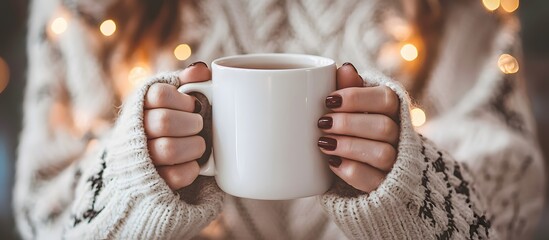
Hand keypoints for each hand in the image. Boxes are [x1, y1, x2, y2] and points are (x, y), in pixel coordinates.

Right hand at [144, 62, 210, 189]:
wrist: (142, 161)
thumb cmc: (164, 121)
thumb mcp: (171, 99)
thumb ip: (186, 82)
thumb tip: (202, 71)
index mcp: (140, 105)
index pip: (159, 94)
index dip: (183, 100)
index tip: (193, 106)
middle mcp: (135, 130)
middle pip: (164, 122)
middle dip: (191, 123)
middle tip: (198, 125)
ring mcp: (141, 158)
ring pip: (168, 149)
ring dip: (193, 146)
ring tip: (199, 144)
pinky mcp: (151, 182)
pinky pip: (174, 176)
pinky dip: (191, 170)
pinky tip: (194, 164)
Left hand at [318, 63, 399, 192]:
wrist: (365, 168)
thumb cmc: (355, 128)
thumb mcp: (351, 107)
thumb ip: (349, 89)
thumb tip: (345, 67)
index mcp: (393, 110)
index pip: (386, 99)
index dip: (356, 98)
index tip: (328, 100)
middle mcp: (400, 136)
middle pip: (384, 127)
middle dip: (348, 124)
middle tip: (322, 123)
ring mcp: (396, 162)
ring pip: (382, 154)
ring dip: (349, 146)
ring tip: (324, 143)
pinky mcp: (385, 186)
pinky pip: (373, 180)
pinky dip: (350, 170)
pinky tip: (331, 162)